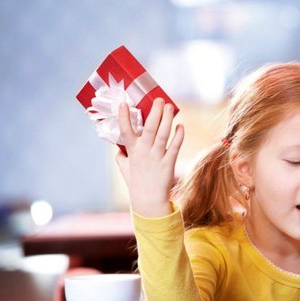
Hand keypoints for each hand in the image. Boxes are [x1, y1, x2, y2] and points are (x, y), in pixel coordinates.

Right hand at [115, 98, 183, 216]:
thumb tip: (119, 148)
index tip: (124, 103)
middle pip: (149, 128)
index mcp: (131, 152)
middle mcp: (144, 152)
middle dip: (154, 112)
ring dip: (167, 119)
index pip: (125, 131)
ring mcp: (157, 157)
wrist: (149, 200)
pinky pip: (175, 146)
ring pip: (163, 134)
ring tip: (170, 106)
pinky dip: (178, 135)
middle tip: (158, 99)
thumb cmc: (135, 183)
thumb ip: (121, 156)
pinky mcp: (169, 163)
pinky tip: (180, 125)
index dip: (124, 117)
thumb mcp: (123, 168)